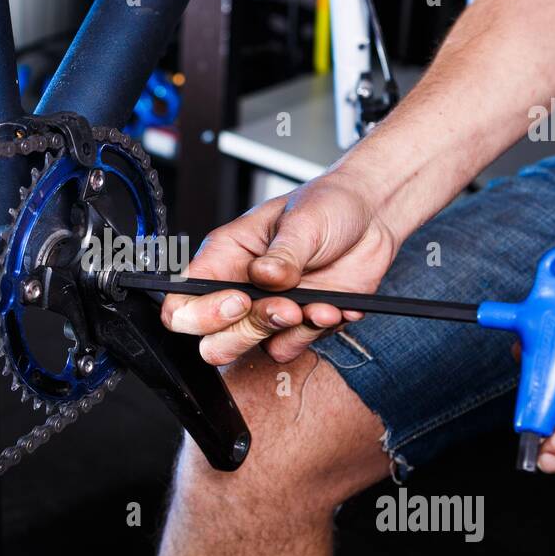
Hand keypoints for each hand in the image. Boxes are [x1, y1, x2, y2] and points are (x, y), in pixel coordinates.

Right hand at [160, 171, 399, 364]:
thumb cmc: (326, 205)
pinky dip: (312, 333)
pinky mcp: (297, 325)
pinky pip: (290, 347)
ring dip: (283, 333)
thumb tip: (264, 277)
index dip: (200, 315)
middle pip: (212, 340)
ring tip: (312, 306)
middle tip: (282, 307)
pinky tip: (332, 306)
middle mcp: (239, 288)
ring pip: (249, 350)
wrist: (371, 217)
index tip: (238, 301)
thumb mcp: (303, 220)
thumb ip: (282, 254)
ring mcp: (266, 310)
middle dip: (244, 333)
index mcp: (224, 257)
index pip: (183, 302)